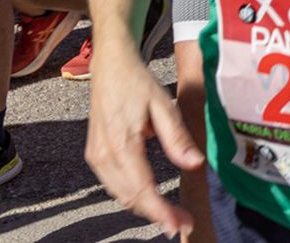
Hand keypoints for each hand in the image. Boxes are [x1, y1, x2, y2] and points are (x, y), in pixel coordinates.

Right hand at [86, 51, 203, 238]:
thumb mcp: (163, 104)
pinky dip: (132, 195)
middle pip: (130, 198)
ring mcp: (96, 157)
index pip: (143, 189)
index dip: (162, 212)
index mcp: (121, 143)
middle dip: (157, 215)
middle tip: (183, 223)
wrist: (109, 65)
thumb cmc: (136, 81)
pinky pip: (113, 184)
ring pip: (120, 194)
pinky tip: (150, 197)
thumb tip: (194, 164)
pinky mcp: (95, 155)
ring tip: (171, 215)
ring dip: (144, 208)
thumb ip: (177, 137)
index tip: (180, 224)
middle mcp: (104, 155)